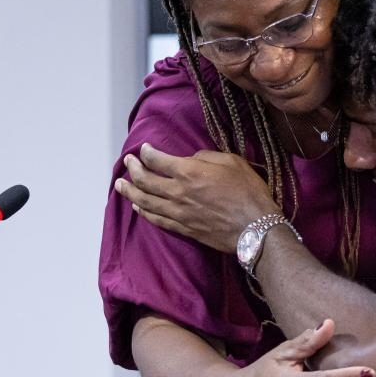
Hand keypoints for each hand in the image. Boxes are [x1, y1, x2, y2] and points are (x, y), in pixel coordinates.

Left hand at [115, 143, 277, 252]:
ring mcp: (178, 212)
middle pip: (144, 180)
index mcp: (189, 172)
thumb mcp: (232, 162)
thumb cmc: (248, 192)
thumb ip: (207, 156)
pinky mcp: (182, 228)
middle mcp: (177, 192)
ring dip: (129, 191)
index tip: (143, 148)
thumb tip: (192, 158)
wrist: (255, 227)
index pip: (157, 160)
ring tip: (120, 184)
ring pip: (144, 201)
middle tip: (127, 162)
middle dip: (133, 168)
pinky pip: (156, 219)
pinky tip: (137, 206)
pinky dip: (143, 211)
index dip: (147, 152)